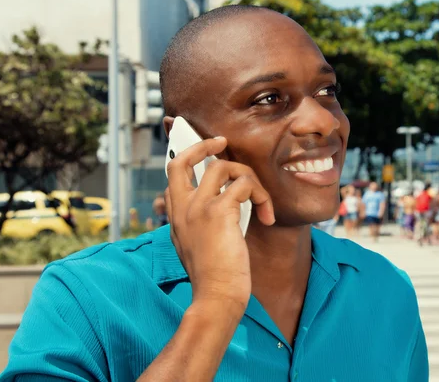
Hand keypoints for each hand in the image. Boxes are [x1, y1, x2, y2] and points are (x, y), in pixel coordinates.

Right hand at [165, 137, 274, 312]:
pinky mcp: (219, 211)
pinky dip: (261, 197)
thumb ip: (202, 223)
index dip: (187, 158)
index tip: (205, 152)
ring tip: (261, 202)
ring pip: (221, 167)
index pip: (172, 176)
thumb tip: (227, 203)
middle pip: (180, 160)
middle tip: (222, 142)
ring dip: (249, 178)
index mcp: (176, 217)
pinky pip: (244, 185)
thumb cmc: (213, 277)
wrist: (216, 296)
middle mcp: (182, 208)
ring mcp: (197, 208)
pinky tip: (267, 217)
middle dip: (202, 145)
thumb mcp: (198, 247)